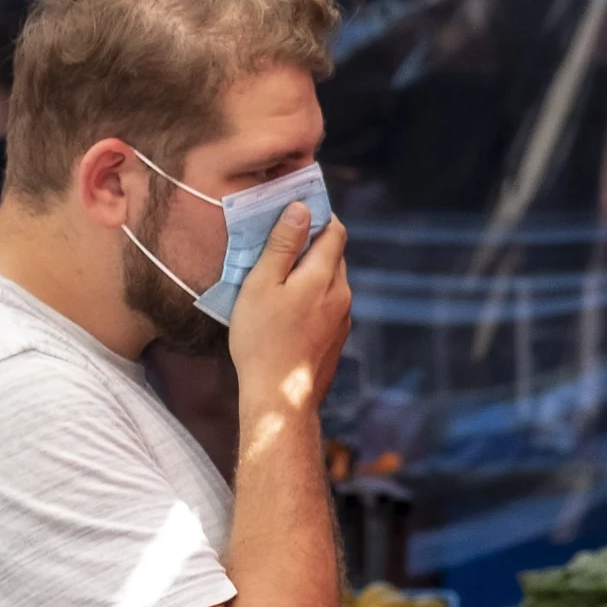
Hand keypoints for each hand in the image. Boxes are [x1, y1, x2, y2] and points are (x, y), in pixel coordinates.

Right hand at [228, 202, 351, 423]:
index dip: (319, 215)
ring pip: (331, 281)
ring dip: (310, 271)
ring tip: (278, 276)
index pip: (335, 231)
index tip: (296, 210)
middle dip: (312, 243)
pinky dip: (312, 295)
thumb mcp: (263, 284)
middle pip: (334, 255)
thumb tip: (301, 210)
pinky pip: (328, 304)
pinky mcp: (337, 338)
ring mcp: (343, 318)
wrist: (280, 396)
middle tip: (279, 241)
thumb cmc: (263, 339)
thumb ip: (283, 245)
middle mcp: (342, 294)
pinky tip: (287, 307)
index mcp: (326, 276)